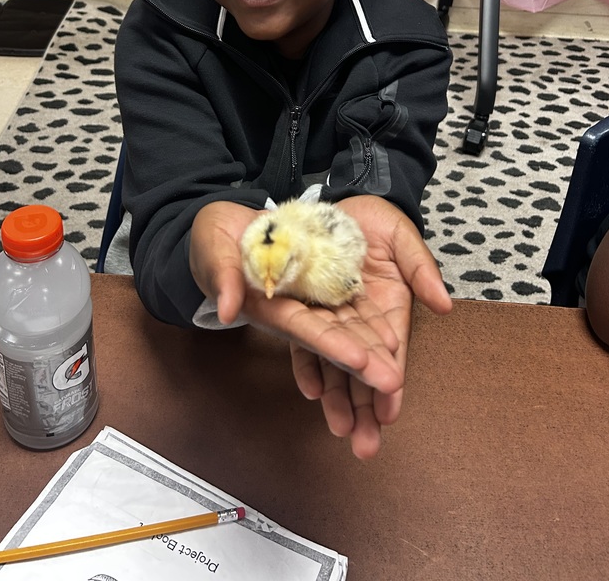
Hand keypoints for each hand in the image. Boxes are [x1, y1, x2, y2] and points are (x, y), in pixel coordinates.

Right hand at [188, 200, 407, 402]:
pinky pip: (346, 308)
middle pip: (331, 337)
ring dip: (370, 351)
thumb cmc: (211, 239)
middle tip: (393, 383)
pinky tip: (390, 339)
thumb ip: (222, 277)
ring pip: (345, 327)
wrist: (224, 224)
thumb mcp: (212, 250)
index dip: (330, 344)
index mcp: (266, 306)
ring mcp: (306, 299)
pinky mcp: (316, 286)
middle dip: (360, 363)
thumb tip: (226, 310)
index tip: (359, 360)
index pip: (302, 328)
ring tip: (397, 378)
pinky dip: (366, 324)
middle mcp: (290, 309)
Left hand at [290, 196, 451, 458]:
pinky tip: (311, 392)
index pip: (392, 353)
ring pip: (335, 366)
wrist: (341, 201)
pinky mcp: (306, 308)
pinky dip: (308, 368)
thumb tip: (445, 306)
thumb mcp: (403, 237)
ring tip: (340, 431)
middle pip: (363, 370)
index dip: (389, 383)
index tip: (389, 412)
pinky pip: (304, 344)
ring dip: (338, 399)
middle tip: (364, 446)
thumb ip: (422, 270)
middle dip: (364, 407)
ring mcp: (333, 317)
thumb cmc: (377, 219)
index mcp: (389, 309)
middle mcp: (362, 320)